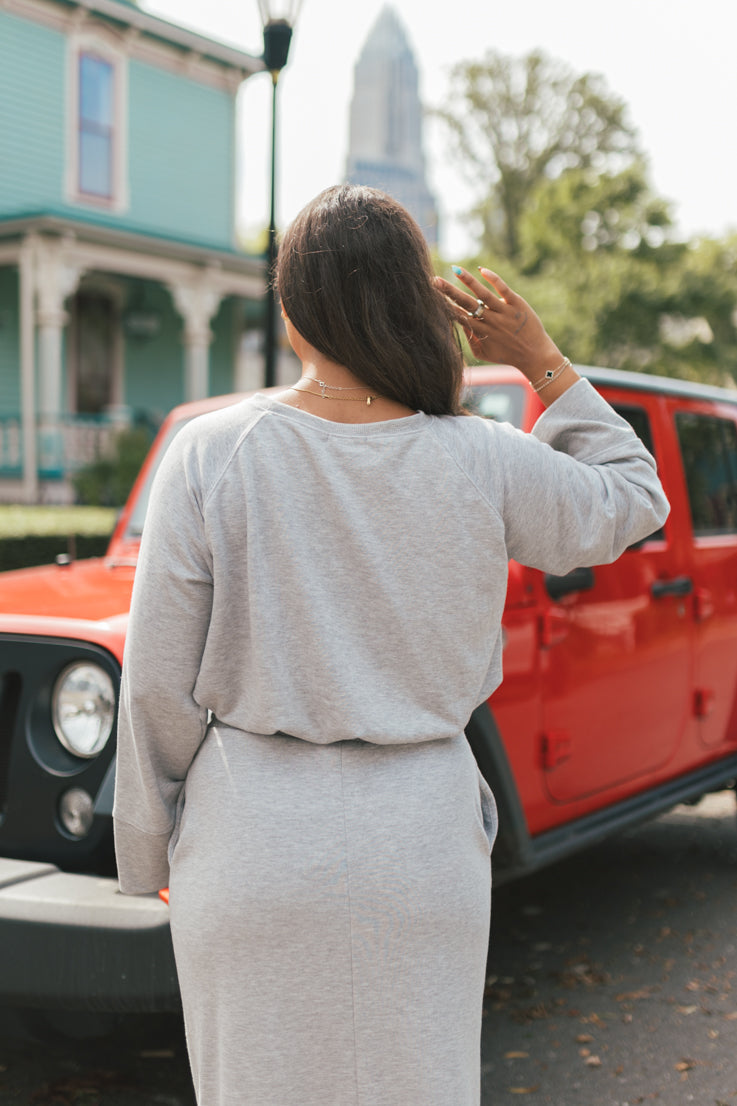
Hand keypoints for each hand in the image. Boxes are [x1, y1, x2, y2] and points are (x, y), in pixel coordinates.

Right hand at [435, 267, 565, 383]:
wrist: (535, 355)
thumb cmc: (506, 355)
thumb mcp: (484, 353)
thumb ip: (470, 339)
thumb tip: (458, 323)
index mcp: (480, 332)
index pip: (459, 316)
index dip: (446, 305)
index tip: (432, 296)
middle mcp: (490, 321)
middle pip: (466, 304)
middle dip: (449, 292)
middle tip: (435, 281)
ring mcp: (503, 312)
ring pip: (482, 294)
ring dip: (467, 281)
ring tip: (455, 269)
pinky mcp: (517, 304)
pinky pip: (503, 289)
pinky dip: (493, 279)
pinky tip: (481, 270)